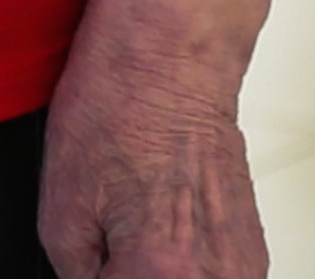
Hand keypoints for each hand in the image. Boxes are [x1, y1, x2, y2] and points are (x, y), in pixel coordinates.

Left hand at [36, 21, 263, 278]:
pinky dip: (183, 270)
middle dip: (124, 275)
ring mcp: (243, 270)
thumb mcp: (60, 207)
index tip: (94, 261)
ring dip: (154, 274)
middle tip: (112, 245)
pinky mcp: (254, 255)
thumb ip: (76, 275)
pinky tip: (161, 229)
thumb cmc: (117, 107)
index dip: (95, 278)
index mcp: (163, 275)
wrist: (169, 57)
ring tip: (135, 231)